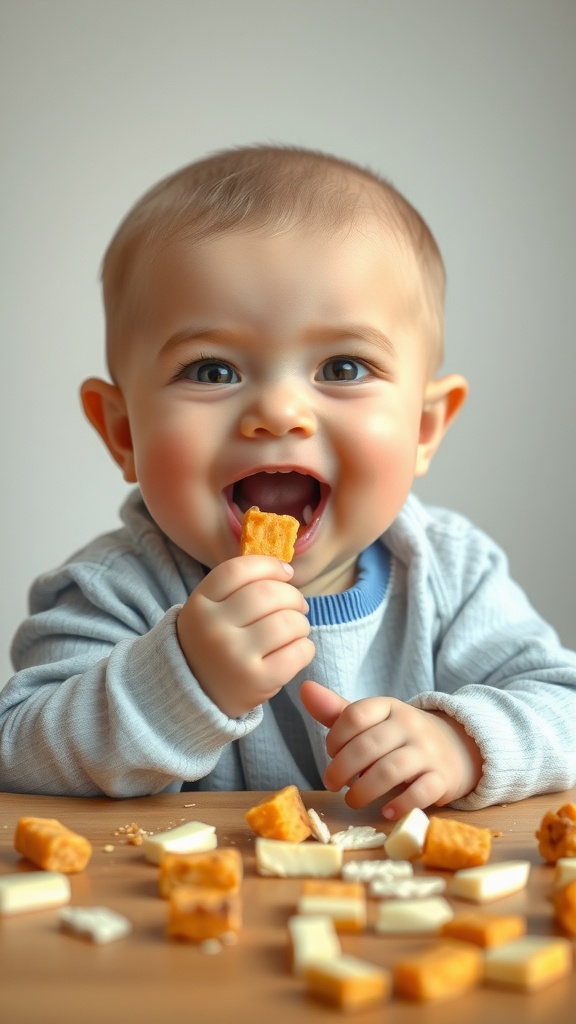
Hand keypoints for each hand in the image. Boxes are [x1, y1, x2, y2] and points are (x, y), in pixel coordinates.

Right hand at [177, 557, 313, 717]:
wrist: (197, 696)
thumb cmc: (212, 644)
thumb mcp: (209, 610)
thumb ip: (237, 587)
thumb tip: (286, 570)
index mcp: (199, 604)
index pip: (239, 570)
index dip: (270, 565)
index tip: (286, 572)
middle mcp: (214, 628)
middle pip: (268, 593)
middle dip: (293, 596)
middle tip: (298, 605)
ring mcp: (235, 656)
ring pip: (287, 622)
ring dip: (301, 623)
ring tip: (297, 629)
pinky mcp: (257, 681)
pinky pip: (298, 652)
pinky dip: (306, 647)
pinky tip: (297, 649)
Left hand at [300, 679, 482, 819]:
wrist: (457, 747)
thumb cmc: (401, 736)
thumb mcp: (373, 721)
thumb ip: (338, 711)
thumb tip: (305, 688)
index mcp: (389, 707)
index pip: (354, 716)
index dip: (334, 738)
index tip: (331, 753)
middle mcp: (409, 725)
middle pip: (367, 746)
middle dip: (341, 770)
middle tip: (332, 784)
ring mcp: (428, 752)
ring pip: (390, 771)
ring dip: (363, 791)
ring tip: (352, 800)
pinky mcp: (442, 778)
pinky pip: (420, 792)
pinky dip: (399, 805)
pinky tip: (385, 811)